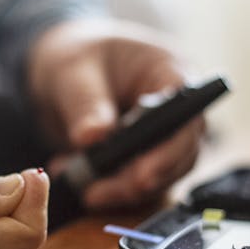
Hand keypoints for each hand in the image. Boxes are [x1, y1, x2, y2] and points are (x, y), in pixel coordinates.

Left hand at [28, 19, 203, 209]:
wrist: (63, 66)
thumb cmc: (76, 55)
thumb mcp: (71, 72)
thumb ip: (85, 103)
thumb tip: (92, 138)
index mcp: (172, 74)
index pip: (186, 119)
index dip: (169, 152)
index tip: (141, 177)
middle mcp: (178, 110)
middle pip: (176, 157)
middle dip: (137, 181)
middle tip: (95, 194)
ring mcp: (163, 137)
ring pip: (156, 177)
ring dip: (116, 189)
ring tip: (73, 182)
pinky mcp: (143, 159)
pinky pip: (133, 184)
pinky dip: (104, 188)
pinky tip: (69, 175)